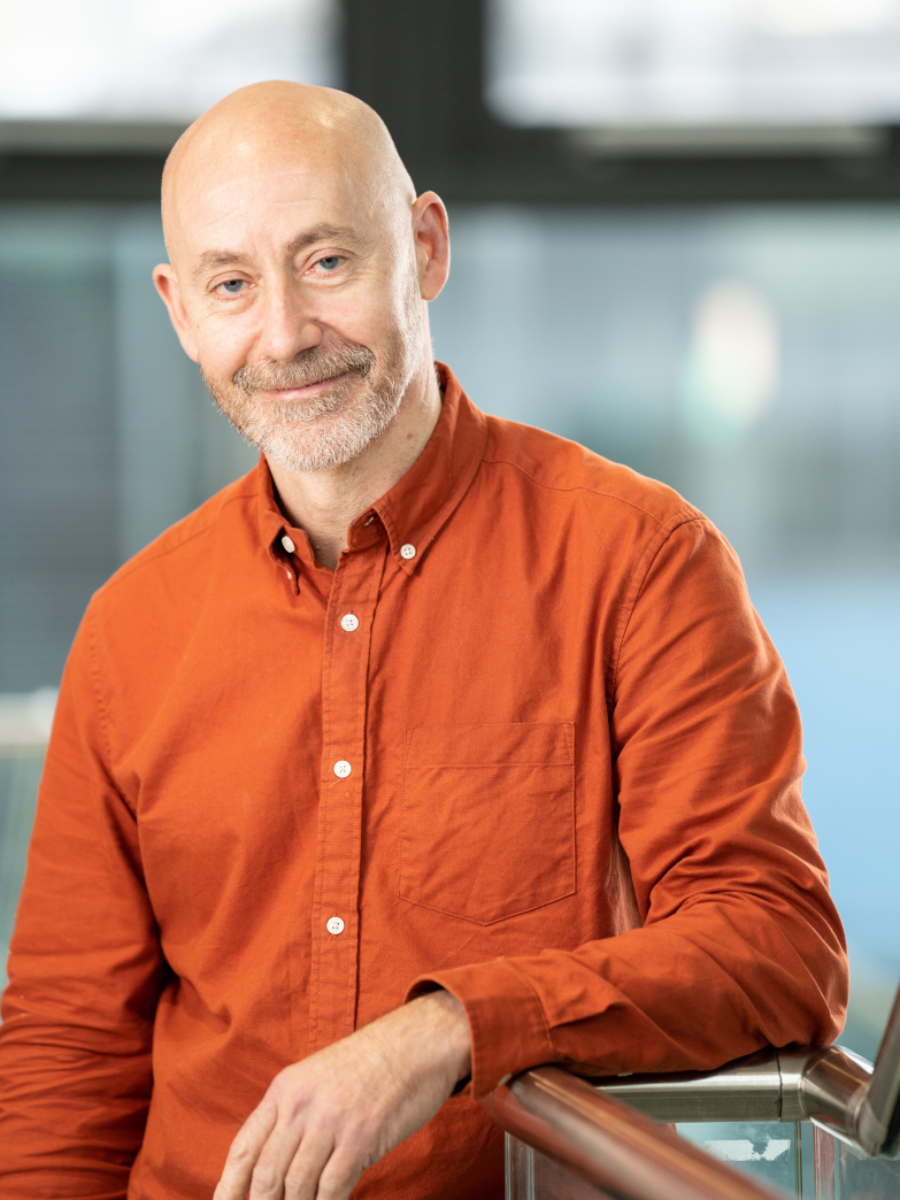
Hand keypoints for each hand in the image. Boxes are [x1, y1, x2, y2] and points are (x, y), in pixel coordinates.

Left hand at [213, 989, 471, 1199]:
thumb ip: (295, 1118)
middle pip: (266, 1175)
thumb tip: (273, 1173)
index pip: (244, 1150)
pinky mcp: (361, 1135)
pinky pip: (333, 1187)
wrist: (417, 1042)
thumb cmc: (371, 1066)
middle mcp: (301, 1103)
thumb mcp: (320, 1080)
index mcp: (285, 1088)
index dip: (227, 1190)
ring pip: (296, 1187)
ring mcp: (331, 1119)